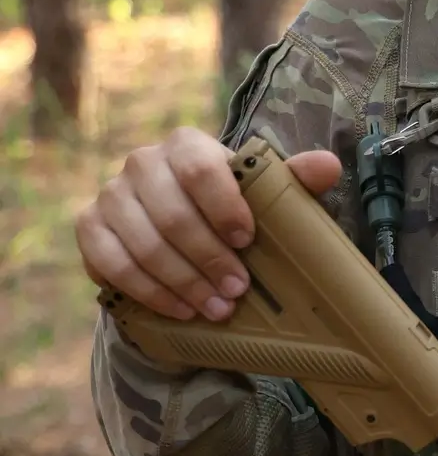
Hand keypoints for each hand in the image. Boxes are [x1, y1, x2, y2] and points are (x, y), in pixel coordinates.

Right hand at [76, 126, 341, 321]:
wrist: (179, 229)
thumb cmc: (231, 208)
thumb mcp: (264, 194)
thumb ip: (294, 179)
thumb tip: (329, 165)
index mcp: (187, 145)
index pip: (201, 170)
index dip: (224, 207)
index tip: (248, 241)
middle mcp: (142, 162)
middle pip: (172, 215)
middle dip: (208, 259)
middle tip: (237, 292)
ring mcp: (111, 194)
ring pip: (143, 244)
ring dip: (182, 283)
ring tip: (216, 309)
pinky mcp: (89, 227)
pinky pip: (110, 263)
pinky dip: (147, 291)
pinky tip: (178, 310)